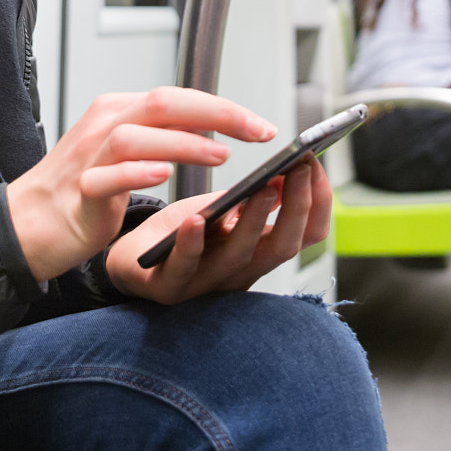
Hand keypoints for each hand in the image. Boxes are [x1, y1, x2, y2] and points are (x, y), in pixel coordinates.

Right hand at [6, 88, 275, 282]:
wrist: (29, 222)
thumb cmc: (83, 190)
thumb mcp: (128, 152)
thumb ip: (164, 137)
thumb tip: (217, 130)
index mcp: (119, 110)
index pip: (178, 96)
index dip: (223, 108)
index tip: (262, 126)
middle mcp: (105, 123)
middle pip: (164, 103)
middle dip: (217, 114)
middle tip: (257, 132)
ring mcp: (89, 155)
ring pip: (139, 135)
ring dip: (184, 142)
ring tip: (222, 155)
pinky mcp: (80, 190)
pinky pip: (108, 175)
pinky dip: (137, 172)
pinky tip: (164, 176)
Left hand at [104, 159, 333, 302]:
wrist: (133, 258)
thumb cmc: (182, 230)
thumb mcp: (223, 210)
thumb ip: (252, 197)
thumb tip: (286, 166)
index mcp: (259, 251)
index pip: (305, 235)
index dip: (317, 202)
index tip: (314, 163)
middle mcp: (241, 271)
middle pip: (283, 248)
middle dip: (297, 207)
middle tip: (298, 169)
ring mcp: (207, 283)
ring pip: (239, 257)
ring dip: (254, 221)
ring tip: (262, 189)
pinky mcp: (168, 287)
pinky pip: (184, 269)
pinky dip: (192, 244)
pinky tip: (195, 219)